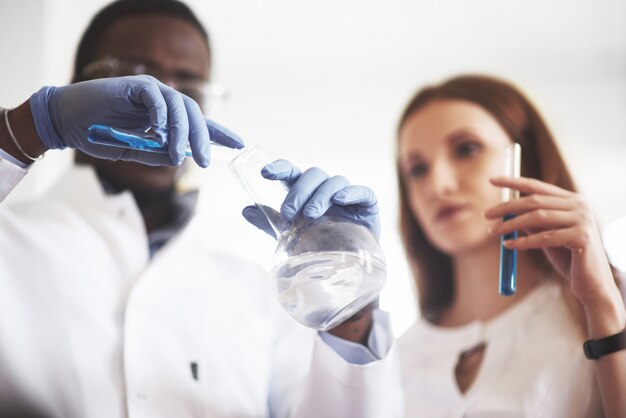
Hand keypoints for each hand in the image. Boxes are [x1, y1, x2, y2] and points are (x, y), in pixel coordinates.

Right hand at [28, 75, 242, 165]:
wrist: (68, 122)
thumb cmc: (100, 135)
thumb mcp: (133, 152)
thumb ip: (155, 154)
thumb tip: (178, 159)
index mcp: (166, 119)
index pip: (199, 123)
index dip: (220, 133)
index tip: (240, 145)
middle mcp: (163, 103)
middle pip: (195, 115)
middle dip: (203, 139)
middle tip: (205, 161)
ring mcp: (150, 92)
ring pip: (179, 107)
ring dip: (181, 131)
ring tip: (177, 152)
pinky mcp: (135, 86)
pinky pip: (156, 97)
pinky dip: (160, 114)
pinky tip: (158, 131)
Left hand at [242, 159, 379, 238]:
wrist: (345, 273)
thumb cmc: (318, 249)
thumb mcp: (290, 235)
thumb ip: (270, 221)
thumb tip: (245, 209)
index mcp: (308, 194)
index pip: (293, 173)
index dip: (280, 168)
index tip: (265, 173)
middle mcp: (327, 191)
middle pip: (314, 175)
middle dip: (299, 190)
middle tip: (288, 212)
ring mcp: (348, 197)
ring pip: (334, 182)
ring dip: (320, 196)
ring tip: (310, 215)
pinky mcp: (368, 206)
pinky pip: (362, 191)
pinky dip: (350, 193)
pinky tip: (340, 200)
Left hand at [485, 176, 617, 306]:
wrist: (591, 283)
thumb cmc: (567, 257)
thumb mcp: (546, 233)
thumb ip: (530, 220)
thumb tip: (504, 209)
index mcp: (572, 200)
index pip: (537, 185)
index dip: (513, 182)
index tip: (491, 180)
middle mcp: (580, 205)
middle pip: (534, 200)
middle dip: (507, 206)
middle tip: (486, 215)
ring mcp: (583, 220)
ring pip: (537, 217)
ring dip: (511, 224)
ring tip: (493, 231)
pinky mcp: (582, 237)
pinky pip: (544, 237)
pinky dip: (523, 242)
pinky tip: (508, 245)